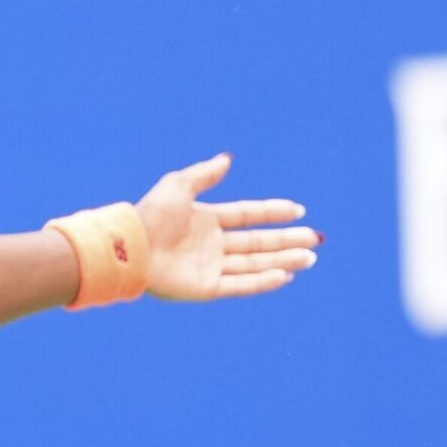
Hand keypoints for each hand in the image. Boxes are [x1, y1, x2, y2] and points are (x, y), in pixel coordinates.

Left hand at [135, 152, 321, 300]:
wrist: (131, 246)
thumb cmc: (150, 215)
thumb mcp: (178, 185)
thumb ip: (204, 174)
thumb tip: (227, 159)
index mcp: (205, 220)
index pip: (247, 216)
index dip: (272, 212)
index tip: (298, 210)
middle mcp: (211, 244)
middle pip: (257, 242)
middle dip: (286, 240)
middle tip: (314, 239)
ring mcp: (210, 266)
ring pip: (254, 264)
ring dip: (282, 260)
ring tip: (309, 257)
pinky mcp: (206, 287)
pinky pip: (240, 285)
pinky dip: (263, 281)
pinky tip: (285, 274)